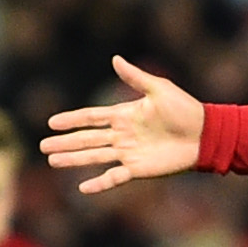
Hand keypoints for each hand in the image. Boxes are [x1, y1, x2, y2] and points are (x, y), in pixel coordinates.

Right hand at [41, 56, 204, 194]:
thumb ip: (135, 77)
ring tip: (53, 161)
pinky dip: (99, 184)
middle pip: (87, 139)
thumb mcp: (159, 89)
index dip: (72, 120)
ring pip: (94, 157)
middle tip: (42, 147)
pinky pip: (114, 177)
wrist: (205, 135)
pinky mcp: (138, 169)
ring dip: (74, 160)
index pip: (91, 117)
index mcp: (125, 114)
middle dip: (65, 143)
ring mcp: (128, 153)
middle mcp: (122, 135)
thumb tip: (114, 58)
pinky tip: (83, 188)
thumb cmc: (185, 109)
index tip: (51, 122)